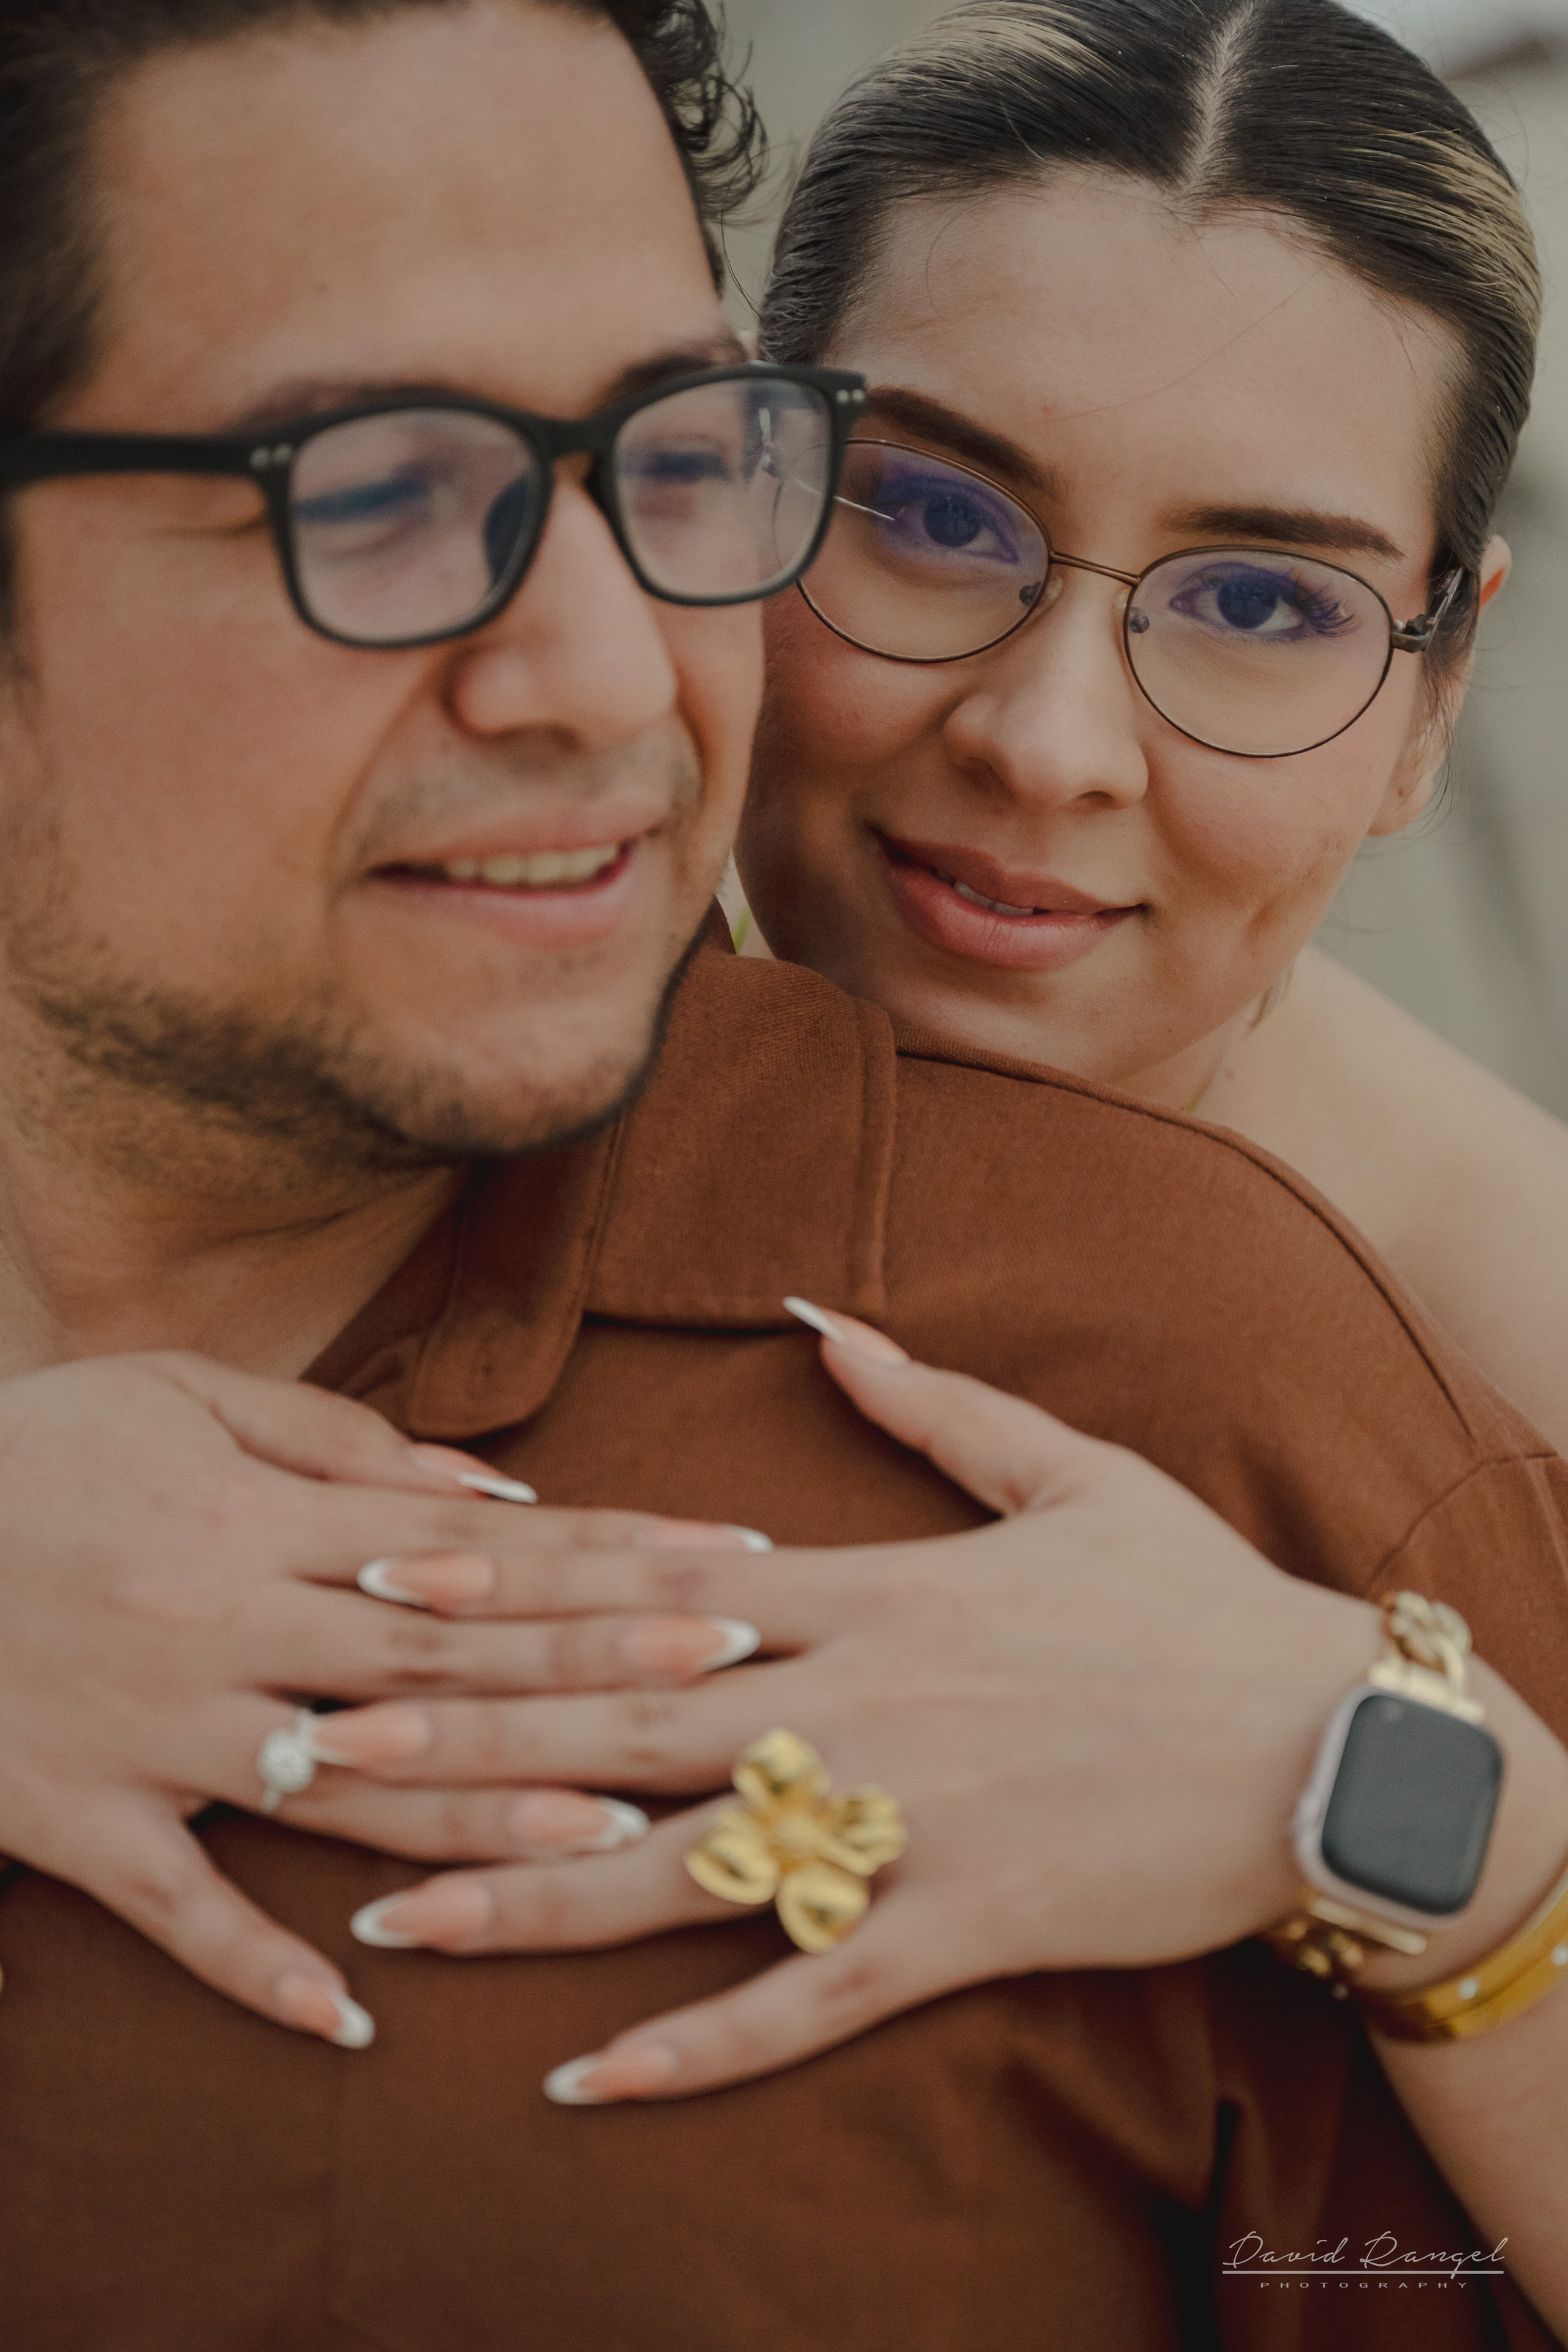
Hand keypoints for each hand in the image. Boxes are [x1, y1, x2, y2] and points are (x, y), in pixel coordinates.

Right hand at [0, 1351, 766, 2045]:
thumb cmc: (36, 1450)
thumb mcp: (177, 1394)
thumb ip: (337, 1438)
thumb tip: (489, 1494)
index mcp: (263, 1518)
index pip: (477, 1546)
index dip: (612, 1555)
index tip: (727, 1562)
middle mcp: (231, 1625)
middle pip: (448, 1662)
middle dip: (599, 1673)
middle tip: (734, 1684)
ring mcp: (157, 1732)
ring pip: (347, 1792)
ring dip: (483, 1821)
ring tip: (611, 1840)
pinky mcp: (76, 1818)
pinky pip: (175, 1912)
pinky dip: (255, 1967)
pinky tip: (351, 2016)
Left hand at [331, 1310, 1378, 2096]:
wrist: (1319, 1738)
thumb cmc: (1190, 1598)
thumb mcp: (1069, 1471)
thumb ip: (932, 1400)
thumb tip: (827, 1316)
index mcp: (869, 1592)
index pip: (651, 1587)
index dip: (509, 1585)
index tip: (385, 1580)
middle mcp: (856, 1706)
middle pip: (618, 1724)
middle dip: (455, 1736)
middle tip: (315, 1741)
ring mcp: (901, 1825)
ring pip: (677, 1873)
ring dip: (522, 1903)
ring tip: (388, 1921)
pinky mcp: (957, 1928)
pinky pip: (802, 2001)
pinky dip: (694, 2047)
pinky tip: (587, 2083)